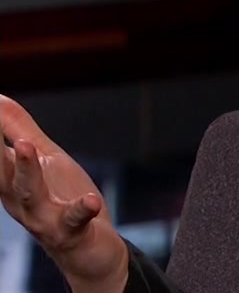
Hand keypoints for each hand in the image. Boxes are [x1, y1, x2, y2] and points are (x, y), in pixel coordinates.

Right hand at [0, 95, 129, 292]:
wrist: (87, 247)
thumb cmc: (61, 196)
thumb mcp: (43, 158)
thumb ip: (19, 129)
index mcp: (9, 178)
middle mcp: (19, 197)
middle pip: (0, 171)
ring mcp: (43, 215)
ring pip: (29, 191)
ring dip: (26, 169)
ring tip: (26, 146)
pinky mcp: (70, 230)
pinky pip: (74, 219)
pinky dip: (81, 209)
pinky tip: (90, 199)